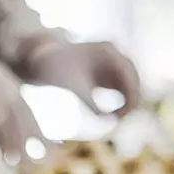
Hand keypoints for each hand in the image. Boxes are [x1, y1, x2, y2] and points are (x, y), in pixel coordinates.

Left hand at [23, 40, 139, 115]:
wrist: (39, 60)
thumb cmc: (57, 73)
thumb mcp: (76, 90)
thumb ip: (94, 106)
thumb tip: (110, 122)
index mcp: (109, 51)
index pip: (131, 74)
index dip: (132, 95)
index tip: (125, 115)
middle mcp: (112, 53)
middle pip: (133, 78)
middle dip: (131, 99)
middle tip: (123, 120)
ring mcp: (108, 62)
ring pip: (127, 84)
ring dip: (127, 100)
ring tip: (118, 119)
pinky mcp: (102, 71)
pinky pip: (118, 87)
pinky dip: (119, 100)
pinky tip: (114, 114)